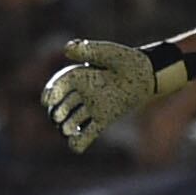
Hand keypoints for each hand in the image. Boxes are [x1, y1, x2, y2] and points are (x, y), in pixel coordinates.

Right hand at [42, 39, 183, 151]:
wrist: (147, 74)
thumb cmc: (128, 60)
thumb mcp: (108, 53)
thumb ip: (89, 51)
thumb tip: (67, 48)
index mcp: (80, 75)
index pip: (59, 85)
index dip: (51, 93)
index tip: (47, 101)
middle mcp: (83, 92)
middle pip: (62, 105)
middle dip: (57, 112)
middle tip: (58, 117)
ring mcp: (92, 106)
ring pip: (73, 120)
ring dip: (67, 127)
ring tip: (67, 131)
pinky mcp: (103, 118)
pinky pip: (89, 133)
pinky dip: (80, 141)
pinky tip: (75, 147)